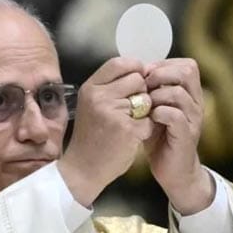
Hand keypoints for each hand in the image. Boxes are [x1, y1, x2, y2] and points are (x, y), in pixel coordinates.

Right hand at [59, 57, 154, 205]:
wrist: (83, 169)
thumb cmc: (91, 137)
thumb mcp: (92, 105)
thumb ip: (112, 86)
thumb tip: (143, 69)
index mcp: (90, 88)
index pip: (120, 63)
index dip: (134, 69)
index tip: (136, 83)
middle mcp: (99, 97)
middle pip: (138, 79)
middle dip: (141, 93)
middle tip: (130, 111)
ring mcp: (113, 112)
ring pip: (147, 99)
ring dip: (145, 112)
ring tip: (129, 125)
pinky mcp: (127, 129)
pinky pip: (150, 120)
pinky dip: (146, 130)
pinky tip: (132, 138)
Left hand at [141, 58, 212, 213]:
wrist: (172, 172)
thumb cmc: (160, 139)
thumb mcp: (154, 110)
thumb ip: (149, 92)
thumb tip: (133, 72)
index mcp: (190, 94)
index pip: (186, 65)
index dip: (163, 65)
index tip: (144, 75)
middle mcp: (196, 103)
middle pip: (187, 71)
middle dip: (160, 74)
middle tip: (144, 86)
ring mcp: (193, 119)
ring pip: (178, 93)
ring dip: (155, 95)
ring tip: (144, 105)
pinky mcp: (186, 135)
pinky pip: (175, 115)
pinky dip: (158, 113)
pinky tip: (148, 119)